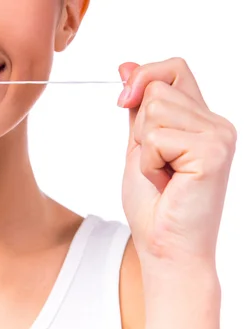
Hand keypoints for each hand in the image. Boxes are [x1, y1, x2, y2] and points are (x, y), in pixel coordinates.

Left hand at [118, 58, 236, 268]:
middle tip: (155, 164)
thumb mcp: (139, 147)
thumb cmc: (154, 205)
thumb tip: (126, 66)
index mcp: (201, 120)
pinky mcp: (212, 152)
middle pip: (159, 87)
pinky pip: (156, 137)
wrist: (165, 247)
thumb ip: (137, 109)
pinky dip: (148, 163)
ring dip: (144, 148)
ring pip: (155, 108)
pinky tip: (167, 183)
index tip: (124, 100)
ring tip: (162, 174)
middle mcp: (216, 123)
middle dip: (140, 128)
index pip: (173, 69)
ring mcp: (219, 136)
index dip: (144, 77)